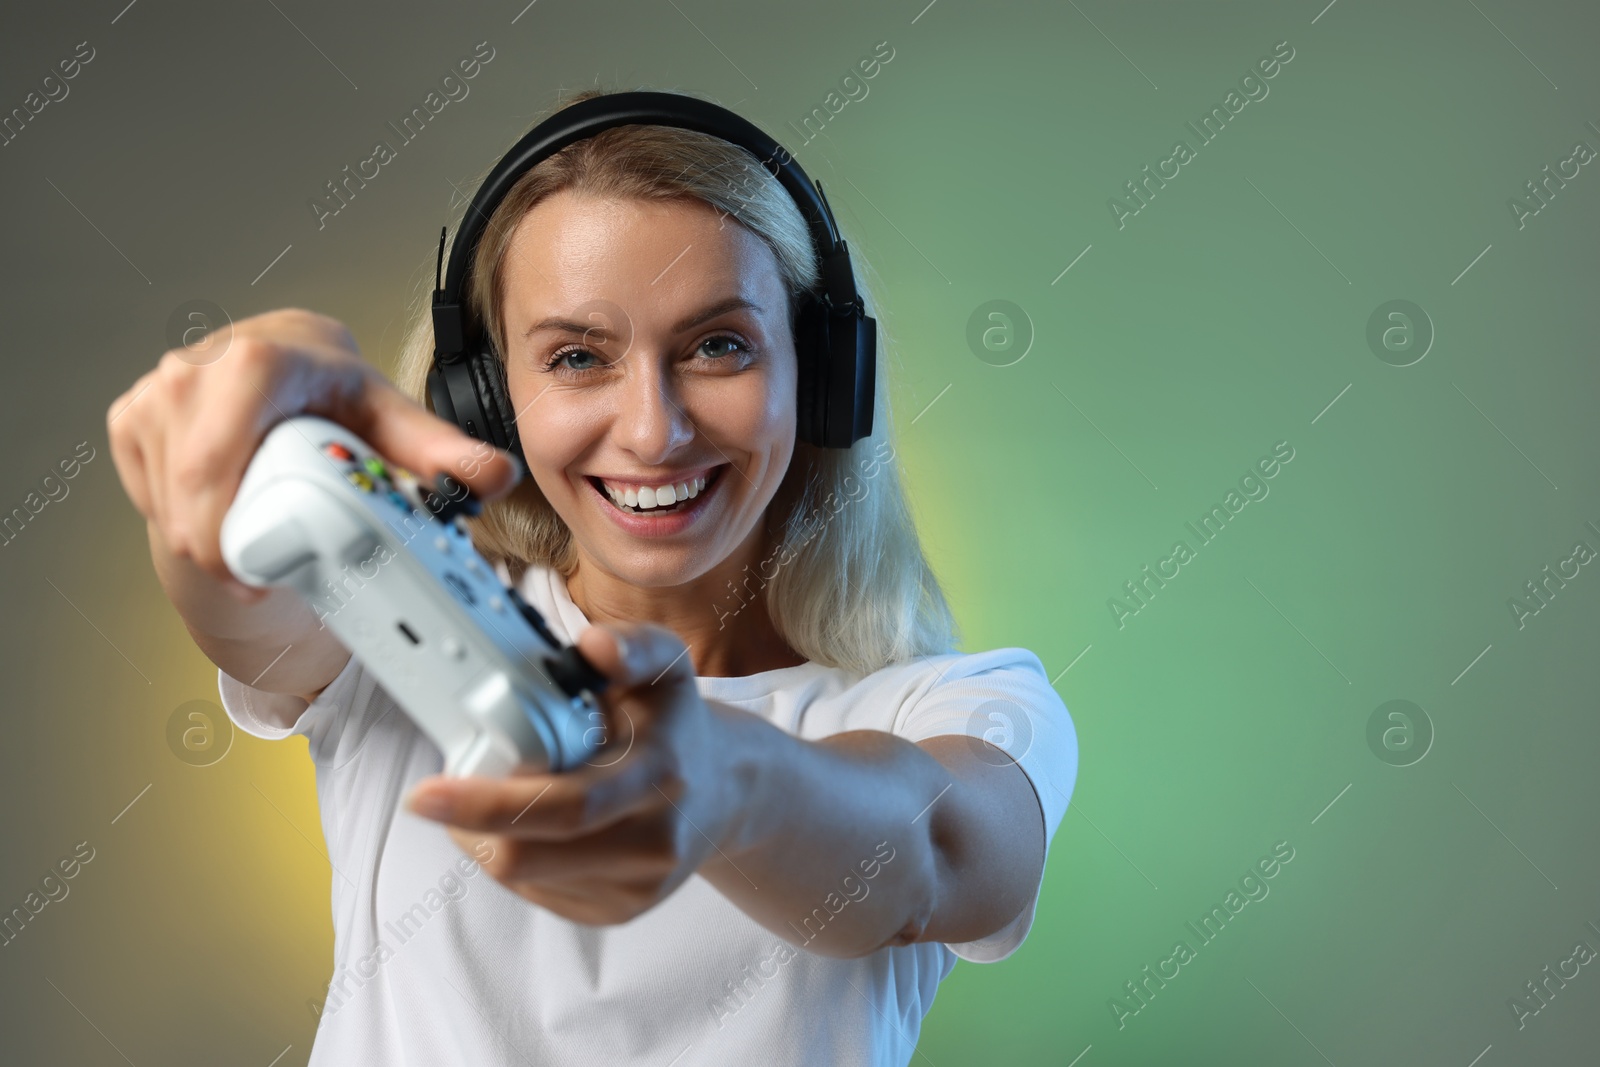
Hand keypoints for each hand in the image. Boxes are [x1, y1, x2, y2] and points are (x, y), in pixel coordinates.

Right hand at [106, 308, 521, 598]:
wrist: (293, 371)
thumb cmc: (341, 400)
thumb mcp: (394, 425)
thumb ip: (444, 453)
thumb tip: (493, 477)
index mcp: (261, 360)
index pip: (220, 457)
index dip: (228, 526)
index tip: (255, 571)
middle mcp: (198, 366)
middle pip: (189, 492)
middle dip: (220, 547)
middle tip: (260, 572)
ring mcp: (157, 390)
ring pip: (166, 504)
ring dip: (206, 536)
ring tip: (256, 528)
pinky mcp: (131, 414)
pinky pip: (147, 495)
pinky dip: (181, 517)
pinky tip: (224, 502)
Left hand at [405, 622, 749, 924]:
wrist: (726, 791)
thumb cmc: (676, 723)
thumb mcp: (667, 667)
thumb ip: (633, 646)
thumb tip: (593, 645)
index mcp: (658, 778)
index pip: (563, 806)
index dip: (485, 804)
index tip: (425, 792)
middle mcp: (653, 843)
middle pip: (528, 857)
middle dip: (465, 827)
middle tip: (435, 795)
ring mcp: (637, 886)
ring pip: (522, 877)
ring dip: (485, 838)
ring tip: (492, 797)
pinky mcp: (620, 911)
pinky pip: (537, 892)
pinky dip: (514, 857)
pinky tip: (527, 825)